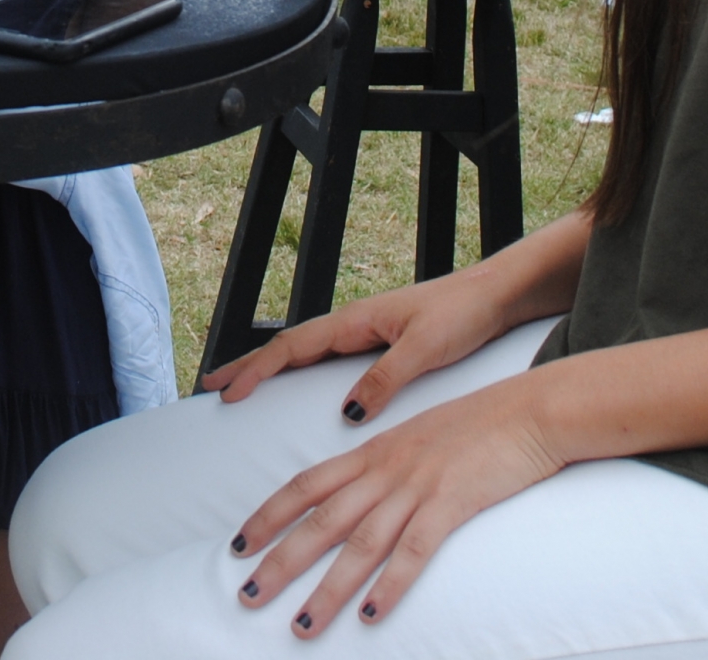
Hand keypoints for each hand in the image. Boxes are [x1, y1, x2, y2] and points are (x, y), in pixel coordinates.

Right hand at [202, 270, 516, 412]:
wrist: (494, 296)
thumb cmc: (463, 312)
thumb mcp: (424, 348)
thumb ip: (386, 378)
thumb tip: (348, 412)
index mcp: (356, 320)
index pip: (293, 346)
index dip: (258, 370)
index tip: (229, 392)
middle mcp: (354, 325)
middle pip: (288, 348)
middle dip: (248, 366)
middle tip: (212, 386)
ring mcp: (365, 334)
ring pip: (305, 352)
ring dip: (271, 368)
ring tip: (242, 386)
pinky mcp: (380, 344)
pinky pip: (328, 360)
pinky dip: (301, 371)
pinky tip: (299, 386)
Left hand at [230, 367, 566, 634]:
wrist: (529, 411)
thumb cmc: (478, 426)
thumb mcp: (416, 437)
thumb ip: (384, 464)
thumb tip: (357, 492)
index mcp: (372, 451)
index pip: (305, 485)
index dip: (267, 515)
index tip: (238, 544)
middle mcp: (385, 469)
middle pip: (319, 521)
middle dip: (280, 562)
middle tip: (248, 596)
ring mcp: (417, 487)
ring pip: (359, 544)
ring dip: (327, 590)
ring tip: (302, 624)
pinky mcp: (451, 504)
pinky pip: (414, 550)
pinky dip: (390, 585)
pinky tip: (371, 614)